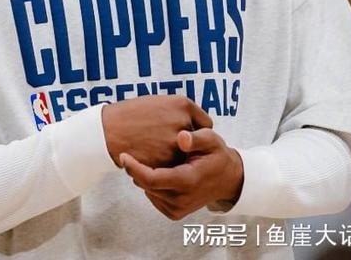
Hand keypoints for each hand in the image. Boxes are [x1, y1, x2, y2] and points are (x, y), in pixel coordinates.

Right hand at [102, 95, 211, 168]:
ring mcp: (176, 143)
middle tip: (176, 147)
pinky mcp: (167, 161)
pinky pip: (175, 168)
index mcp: (183, 104)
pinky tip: (153, 159)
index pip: (205, 124)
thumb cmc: (131, 115)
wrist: (108, 131)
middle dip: (190, 147)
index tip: (190, 137)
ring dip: (179, 158)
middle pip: (198, 142)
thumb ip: (178, 113)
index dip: (198, 132)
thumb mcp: (158, 103)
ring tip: (160, 152)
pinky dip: (168, 167)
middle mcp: (184, 122)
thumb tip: (192, 125)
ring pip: (187, 157)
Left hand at [120, 127, 243, 220]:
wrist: (227, 179)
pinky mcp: (175, 213)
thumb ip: (196, 138)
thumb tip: (181, 137)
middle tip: (132, 151)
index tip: (123, 155)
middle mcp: (182, 199)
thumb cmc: (217, 154)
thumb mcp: (212, 140)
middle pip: (146, 185)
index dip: (134, 168)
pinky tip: (157, 170)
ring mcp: (178, 209)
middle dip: (136, 169)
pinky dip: (150, 184)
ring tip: (149, 158)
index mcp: (188, 180)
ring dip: (143, 176)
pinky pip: (153, 197)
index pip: (152, 178)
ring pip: (147, 191)